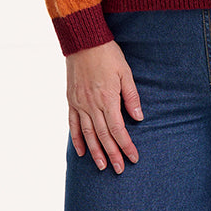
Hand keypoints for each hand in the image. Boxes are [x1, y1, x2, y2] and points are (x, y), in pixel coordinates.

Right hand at [66, 41, 142, 171]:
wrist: (83, 41)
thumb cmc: (108, 55)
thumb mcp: (126, 73)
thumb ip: (132, 97)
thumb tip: (139, 118)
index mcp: (107, 99)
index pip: (118, 129)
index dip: (126, 145)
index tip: (133, 158)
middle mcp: (92, 105)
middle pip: (103, 136)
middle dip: (112, 155)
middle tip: (119, 170)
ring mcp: (79, 104)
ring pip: (88, 134)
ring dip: (95, 152)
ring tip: (101, 167)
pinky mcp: (71, 100)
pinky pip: (73, 124)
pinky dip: (77, 139)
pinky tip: (82, 152)